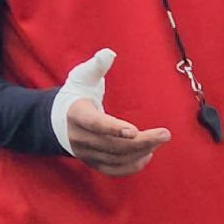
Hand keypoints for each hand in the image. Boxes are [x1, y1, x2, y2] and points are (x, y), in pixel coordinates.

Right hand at [55, 50, 170, 176]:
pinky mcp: (93, 162)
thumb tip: (109, 53)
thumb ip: (96, 66)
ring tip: (159, 141)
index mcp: (77, 115)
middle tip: (165, 134)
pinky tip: (147, 155)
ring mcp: (85, 153)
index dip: (114, 129)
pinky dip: (132, 166)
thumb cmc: (76, 94)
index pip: (96, 124)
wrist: (58, 120)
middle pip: (113, 145)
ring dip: (141, 152)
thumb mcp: (82, 77)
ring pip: (116, 159)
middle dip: (142, 141)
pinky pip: (114, 170)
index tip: (135, 131)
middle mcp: (79, 138)